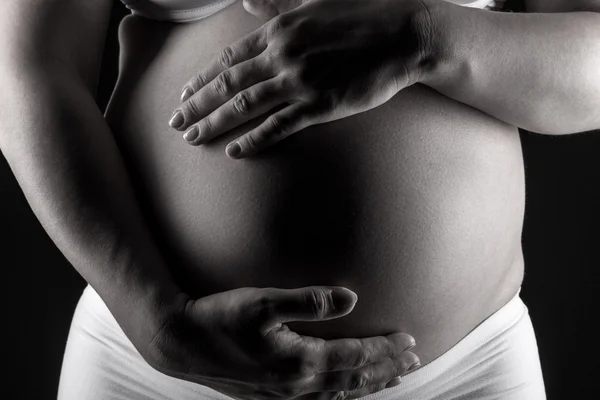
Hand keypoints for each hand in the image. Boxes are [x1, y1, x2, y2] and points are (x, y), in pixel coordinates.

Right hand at [143, 286, 419, 399]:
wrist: (180, 343)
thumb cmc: (220, 318)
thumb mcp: (262, 302)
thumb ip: (308, 301)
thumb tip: (351, 298)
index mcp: (299, 364)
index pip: (356, 359)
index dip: (385, 351)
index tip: (410, 341)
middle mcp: (297, 386)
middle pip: (354, 380)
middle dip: (386, 370)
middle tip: (413, 361)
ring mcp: (284, 395)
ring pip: (340, 394)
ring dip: (368, 385)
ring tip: (391, 378)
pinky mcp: (272, 395)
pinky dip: (343, 395)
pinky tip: (345, 391)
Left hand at [168, 0, 430, 158]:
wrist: (406, 32)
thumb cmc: (364, 12)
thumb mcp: (314, 0)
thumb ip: (277, 3)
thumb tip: (248, 2)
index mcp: (279, 30)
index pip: (229, 58)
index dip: (203, 78)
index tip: (185, 93)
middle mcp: (282, 54)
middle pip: (227, 84)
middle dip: (197, 104)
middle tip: (175, 122)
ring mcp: (300, 81)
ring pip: (244, 106)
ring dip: (214, 123)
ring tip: (192, 137)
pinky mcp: (321, 105)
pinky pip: (279, 126)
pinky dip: (255, 139)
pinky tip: (235, 151)